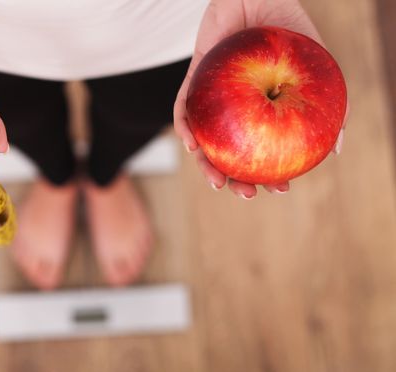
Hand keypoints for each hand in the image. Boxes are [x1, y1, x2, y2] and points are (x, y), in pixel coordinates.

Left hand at [173, 0, 346, 197]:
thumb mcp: (317, 68)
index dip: (270, 174)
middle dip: (235, 180)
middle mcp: (234, 108)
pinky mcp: (192, 79)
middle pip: (230, 153)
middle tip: (246, 194)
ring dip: (207, 165)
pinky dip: (184, 129)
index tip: (279, 189)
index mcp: (261, 110)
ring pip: (204, 140)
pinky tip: (192, 146)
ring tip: (218, 183)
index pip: (263, 150)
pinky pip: (183, 109)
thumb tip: (336, 148)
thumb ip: (329, 104)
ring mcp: (212, 97)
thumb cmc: (287, 29)